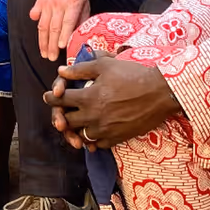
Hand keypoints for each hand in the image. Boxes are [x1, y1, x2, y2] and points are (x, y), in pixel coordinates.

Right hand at [29, 0, 89, 61]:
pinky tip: (38, 34)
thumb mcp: (85, 2)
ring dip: (43, 41)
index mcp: (73, 4)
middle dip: (52, 45)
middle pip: (54, 27)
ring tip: (44, 53)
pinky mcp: (40, 0)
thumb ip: (82, 19)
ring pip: (43, 25)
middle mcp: (59, 4)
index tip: (62, 47)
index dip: (64, 35)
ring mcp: (47, 2)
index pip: (68, 22)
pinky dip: (35, 22)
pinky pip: (36, 13)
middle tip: (51, 58)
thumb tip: (79, 36)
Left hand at [45, 53, 180, 148]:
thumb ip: (80, 69)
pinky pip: (97, 144)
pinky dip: (91, 140)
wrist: (160, 92)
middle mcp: (93, 116)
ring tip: (74, 124)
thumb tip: (61, 72)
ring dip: (75, 129)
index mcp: (88, 97)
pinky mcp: (116, 138)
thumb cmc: (133, 75)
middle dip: (60, 115)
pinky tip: (91, 133)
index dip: (52, 97)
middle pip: (67, 121)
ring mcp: (105, 130)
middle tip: (60, 111)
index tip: (49, 96)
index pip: (61, 100)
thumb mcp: (105, 65)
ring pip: (80, 135)